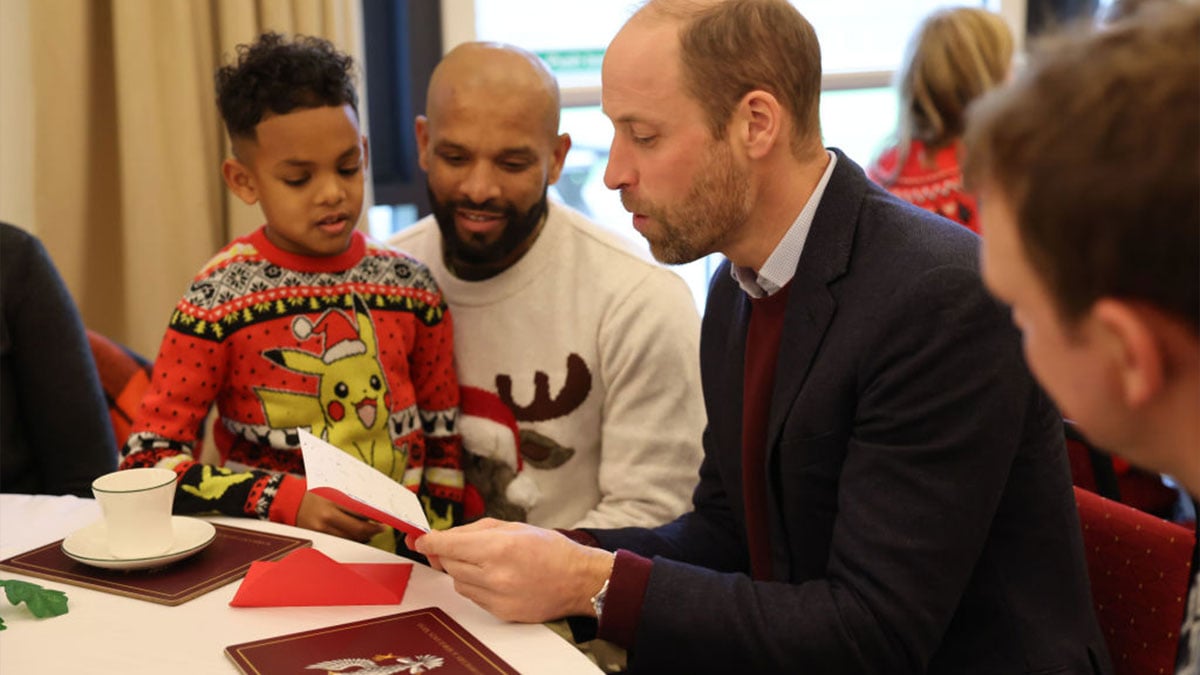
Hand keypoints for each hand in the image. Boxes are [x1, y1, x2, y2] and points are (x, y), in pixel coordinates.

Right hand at [296, 491, 385, 542]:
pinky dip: (350, 540)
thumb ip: (350, 498)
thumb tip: (372, 507)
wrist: (290, 501)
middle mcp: (327, 516)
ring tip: (371, 532)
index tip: (384, 518)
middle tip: (381, 528)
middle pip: (357, 528)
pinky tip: (357, 537)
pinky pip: (339, 542)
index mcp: (333, 500)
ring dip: (363, 537)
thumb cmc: (315, 493)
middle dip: (372, 530)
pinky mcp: (318, 537)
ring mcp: (322, 529)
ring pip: (350, 538)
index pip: (360, 510)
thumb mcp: (332, 490)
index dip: (375, 516)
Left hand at [411, 518, 613, 622]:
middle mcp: (495, 575)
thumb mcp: (513, 527)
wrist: (578, 580)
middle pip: (449, 564)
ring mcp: (497, 598)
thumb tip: (443, 539)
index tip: (419, 540)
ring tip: (487, 562)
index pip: (447, 546)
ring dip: (463, 570)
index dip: (428, 542)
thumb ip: (474, 531)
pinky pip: (473, 597)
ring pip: (458, 583)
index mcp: (498, 547)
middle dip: (448, 554)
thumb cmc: (549, 549)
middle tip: (456, 547)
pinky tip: (496, 577)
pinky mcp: (501, 613)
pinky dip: (476, 585)